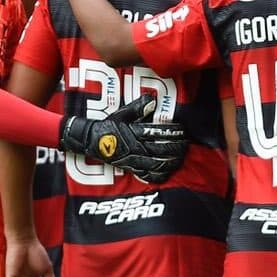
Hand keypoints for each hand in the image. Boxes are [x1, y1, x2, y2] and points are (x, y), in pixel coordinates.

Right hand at [60, 95, 189, 183]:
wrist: (91, 141)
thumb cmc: (108, 126)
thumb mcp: (121, 113)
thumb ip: (137, 107)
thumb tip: (152, 100)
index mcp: (135, 133)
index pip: (159, 133)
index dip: (173, 132)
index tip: (183, 130)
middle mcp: (136, 148)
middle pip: (162, 150)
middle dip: (177, 147)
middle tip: (186, 144)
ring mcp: (134, 160)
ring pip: (158, 164)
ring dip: (173, 162)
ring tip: (181, 157)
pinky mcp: (131, 169)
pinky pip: (147, 176)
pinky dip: (160, 176)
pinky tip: (169, 172)